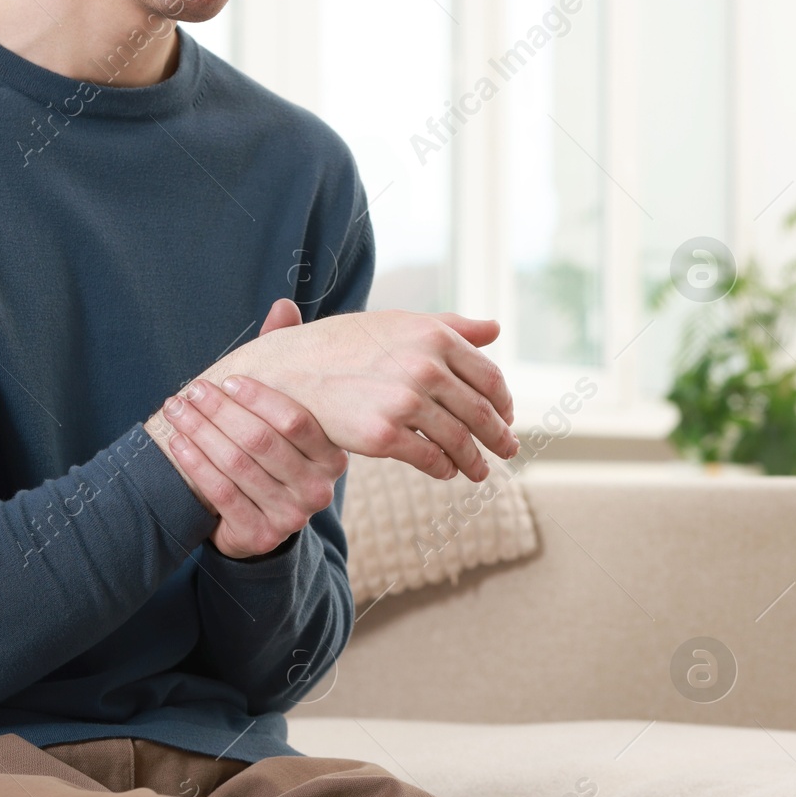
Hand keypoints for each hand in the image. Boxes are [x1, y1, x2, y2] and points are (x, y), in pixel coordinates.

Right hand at [154, 303, 517, 482]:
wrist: (287, 373)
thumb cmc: (342, 346)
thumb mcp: (396, 324)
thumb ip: (450, 325)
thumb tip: (494, 327)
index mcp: (434, 336)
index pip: (488, 377)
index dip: (503, 402)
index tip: (507, 416)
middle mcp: (424, 366)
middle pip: (480, 412)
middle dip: (499, 435)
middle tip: (509, 450)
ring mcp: (405, 401)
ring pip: (459, 440)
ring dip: (475, 460)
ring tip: (480, 471)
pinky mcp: (384, 435)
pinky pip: (431, 459)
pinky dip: (445, 469)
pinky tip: (448, 472)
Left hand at [158, 368, 347, 559]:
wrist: (260, 520)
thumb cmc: (272, 454)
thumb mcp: (284, 414)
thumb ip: (285, 365)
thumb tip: (283, 307)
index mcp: (332, 456)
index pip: (295, 420)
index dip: (257, 397)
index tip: (226, 380)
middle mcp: (318, 488)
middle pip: (261, 441)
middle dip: (219, 411)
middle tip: (192, 391)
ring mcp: (292, 515)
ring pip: (237, 465)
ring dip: (200, 432)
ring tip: (176, 410)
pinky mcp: (261, 535)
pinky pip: (222, 493)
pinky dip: (195, 464)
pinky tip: (177, 443)